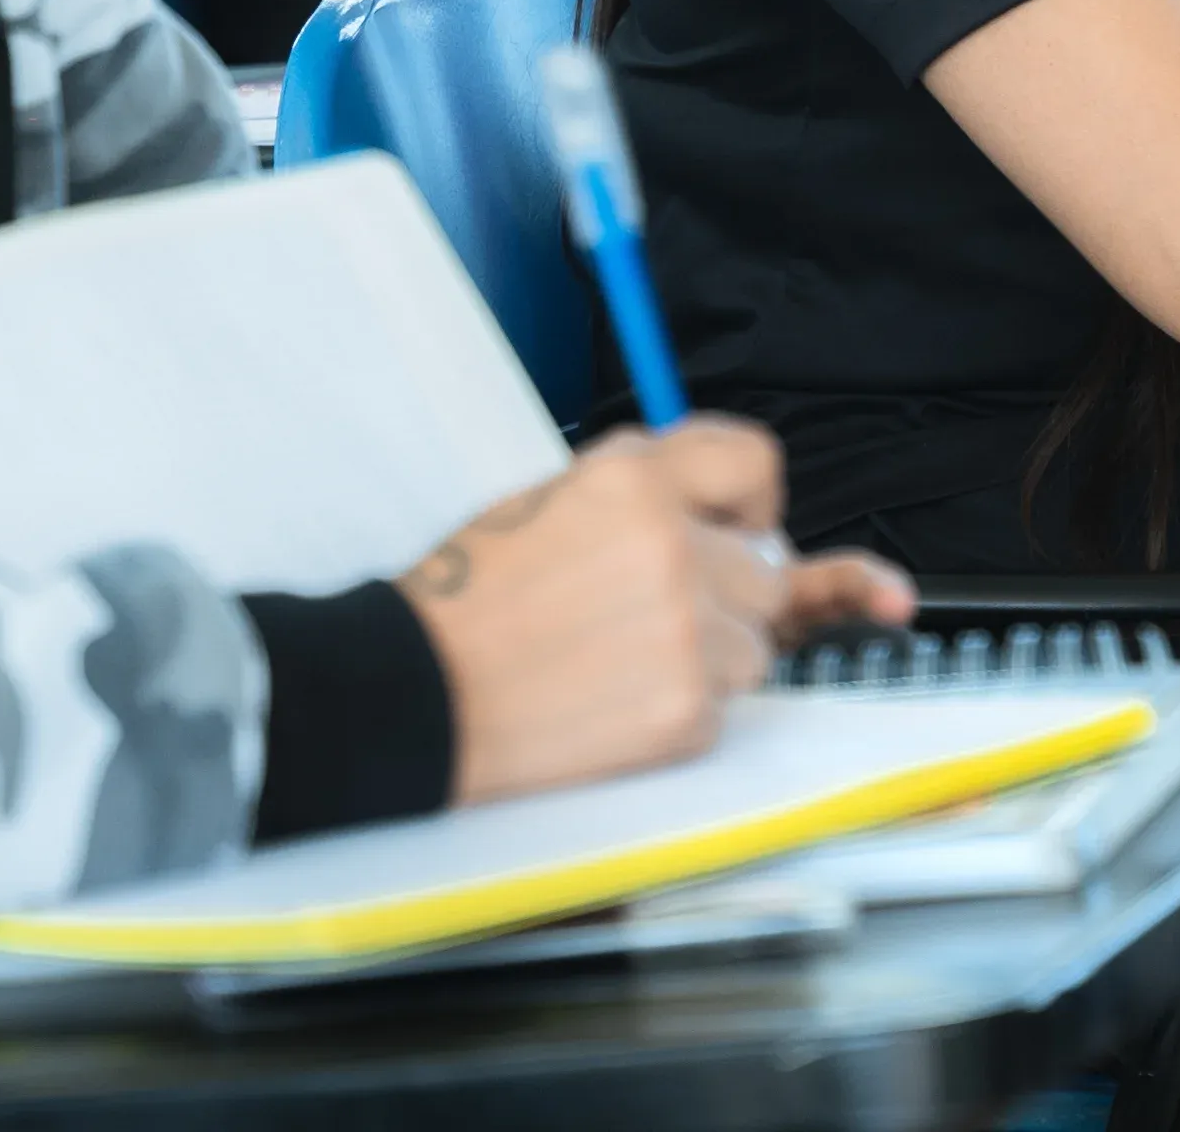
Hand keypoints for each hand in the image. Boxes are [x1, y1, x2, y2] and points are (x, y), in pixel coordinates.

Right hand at [399, 416, 915, 806]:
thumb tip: (729, 505)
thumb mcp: (553, 498)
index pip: (754, 464)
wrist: (414, 696)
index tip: (738, 527)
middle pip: (765, 573)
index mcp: (635, 480)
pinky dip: (677, 715)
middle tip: (652, 617)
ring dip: (706, 661)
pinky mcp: (683, 709)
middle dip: (724, 597)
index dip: (752, 501)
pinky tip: (611, 705)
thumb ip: (648, 486)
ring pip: (751, 648)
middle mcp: (672, 546)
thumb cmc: (471, 599)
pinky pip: (720, 710)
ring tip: (620, 664)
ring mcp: (685, 632)